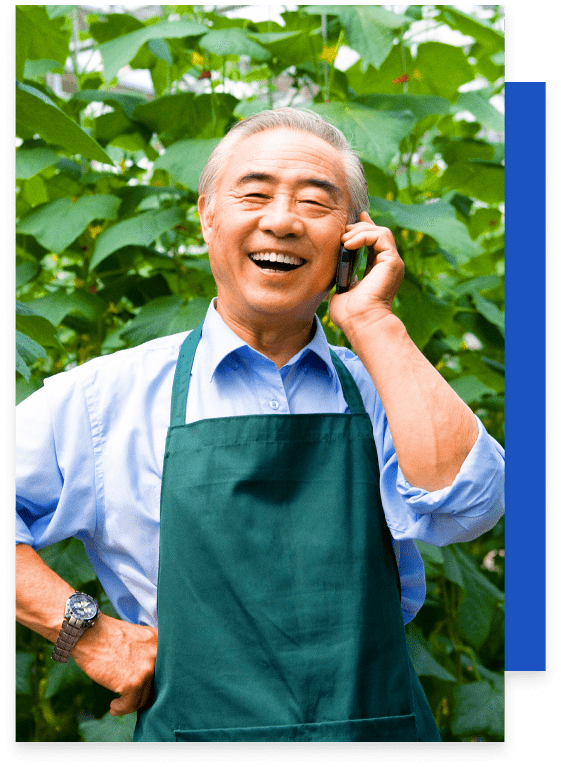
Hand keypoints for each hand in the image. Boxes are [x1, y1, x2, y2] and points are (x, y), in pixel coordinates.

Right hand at [72, 613, 157, 715]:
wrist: (88, 633)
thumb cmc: (107, 636)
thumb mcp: (137, 638)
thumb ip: (148, 653)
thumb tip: (150, 678)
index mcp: (159, 641)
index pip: (162, 669)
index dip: (150, 682)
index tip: (139, 688)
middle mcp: (158, 654)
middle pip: (155, 685)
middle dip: (140, 694)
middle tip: (128, 699)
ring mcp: (147, 668)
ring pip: (143, 697)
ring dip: (130, 704)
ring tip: (118, 705)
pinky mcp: (134, 682)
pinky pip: (131, 704)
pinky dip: (121, 708)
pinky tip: (114, 706)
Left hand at [329, 212, 403, 334]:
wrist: (360, 322)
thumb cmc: (349, 313)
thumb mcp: (342, 289)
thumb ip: (342, 276)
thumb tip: (333, 269)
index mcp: (377, 269)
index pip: (373, 241)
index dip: (362, 228)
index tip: (350, 222)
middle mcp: (388, 264)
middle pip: (377, 232)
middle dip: (358, 228)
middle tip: (341, 235)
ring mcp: (392, 262)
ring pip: (380, 231)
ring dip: (360, 231)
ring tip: (344, 241)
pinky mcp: (393, 261)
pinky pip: (381, 236)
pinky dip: (364, 235)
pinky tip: (349, 244)